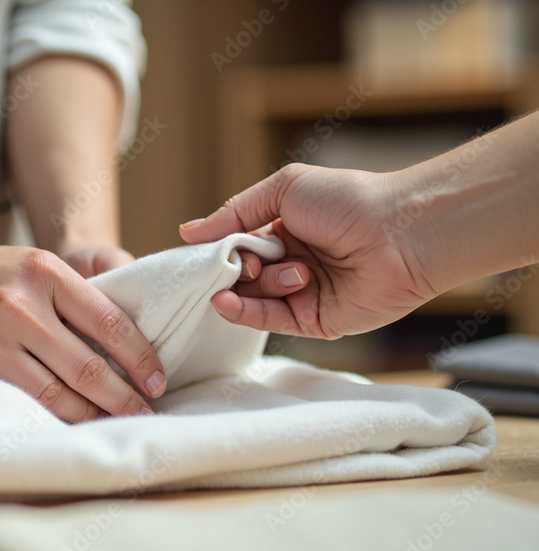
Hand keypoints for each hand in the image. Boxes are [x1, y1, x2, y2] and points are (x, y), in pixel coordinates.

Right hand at [0, 231, 165, 422]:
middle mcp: (19, 304)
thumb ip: (75, 296)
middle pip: (88, 367)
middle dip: (124, 398)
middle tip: (144, 414)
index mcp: (46, 273)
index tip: (158, 381)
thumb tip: (126, 346)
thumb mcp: (33, 265)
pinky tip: (62, 425)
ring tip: (108, 424)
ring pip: (53, 393)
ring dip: (88, 416)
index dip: (142, 359)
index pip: (111, 323)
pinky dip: (41, 417)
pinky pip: (13, 401)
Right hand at [179, 163, 436, 338]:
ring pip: (252, 298)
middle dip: (234, 270)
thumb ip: (234, 212)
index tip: (207, 250)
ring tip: (282, 270)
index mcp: (284, 230)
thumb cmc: (349, 201)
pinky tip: (225, 302)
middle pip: (240, 275)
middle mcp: (291, 262)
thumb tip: (187, 232)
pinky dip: (244, 314)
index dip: (220, 250)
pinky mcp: (313, 322)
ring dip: (254, 285)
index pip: (235, 246)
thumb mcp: (283, 190)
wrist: (400, 233)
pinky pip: (268, 322)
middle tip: (245, 262)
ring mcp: (301, 294)